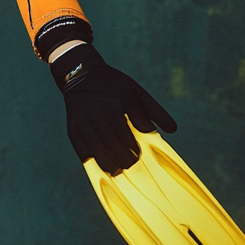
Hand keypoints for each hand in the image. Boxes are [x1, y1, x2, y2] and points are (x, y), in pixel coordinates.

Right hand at [49, 44, 176, 173]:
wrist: (81, 75)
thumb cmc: (113, 85)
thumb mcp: (135, 91)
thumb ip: (154, 110)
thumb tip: (172, 130)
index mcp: (114, 106)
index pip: (126, 138)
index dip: (133, 150)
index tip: (138, 155)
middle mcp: (96, 117)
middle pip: (113, 149)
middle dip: (124, 161)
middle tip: (132, 164)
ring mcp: (82, 125)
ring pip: (99, 155)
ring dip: (111, 166)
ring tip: (119, 168)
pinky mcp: (72, 132)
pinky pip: (84, 155)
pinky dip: (96, 162)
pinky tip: (105, 163)